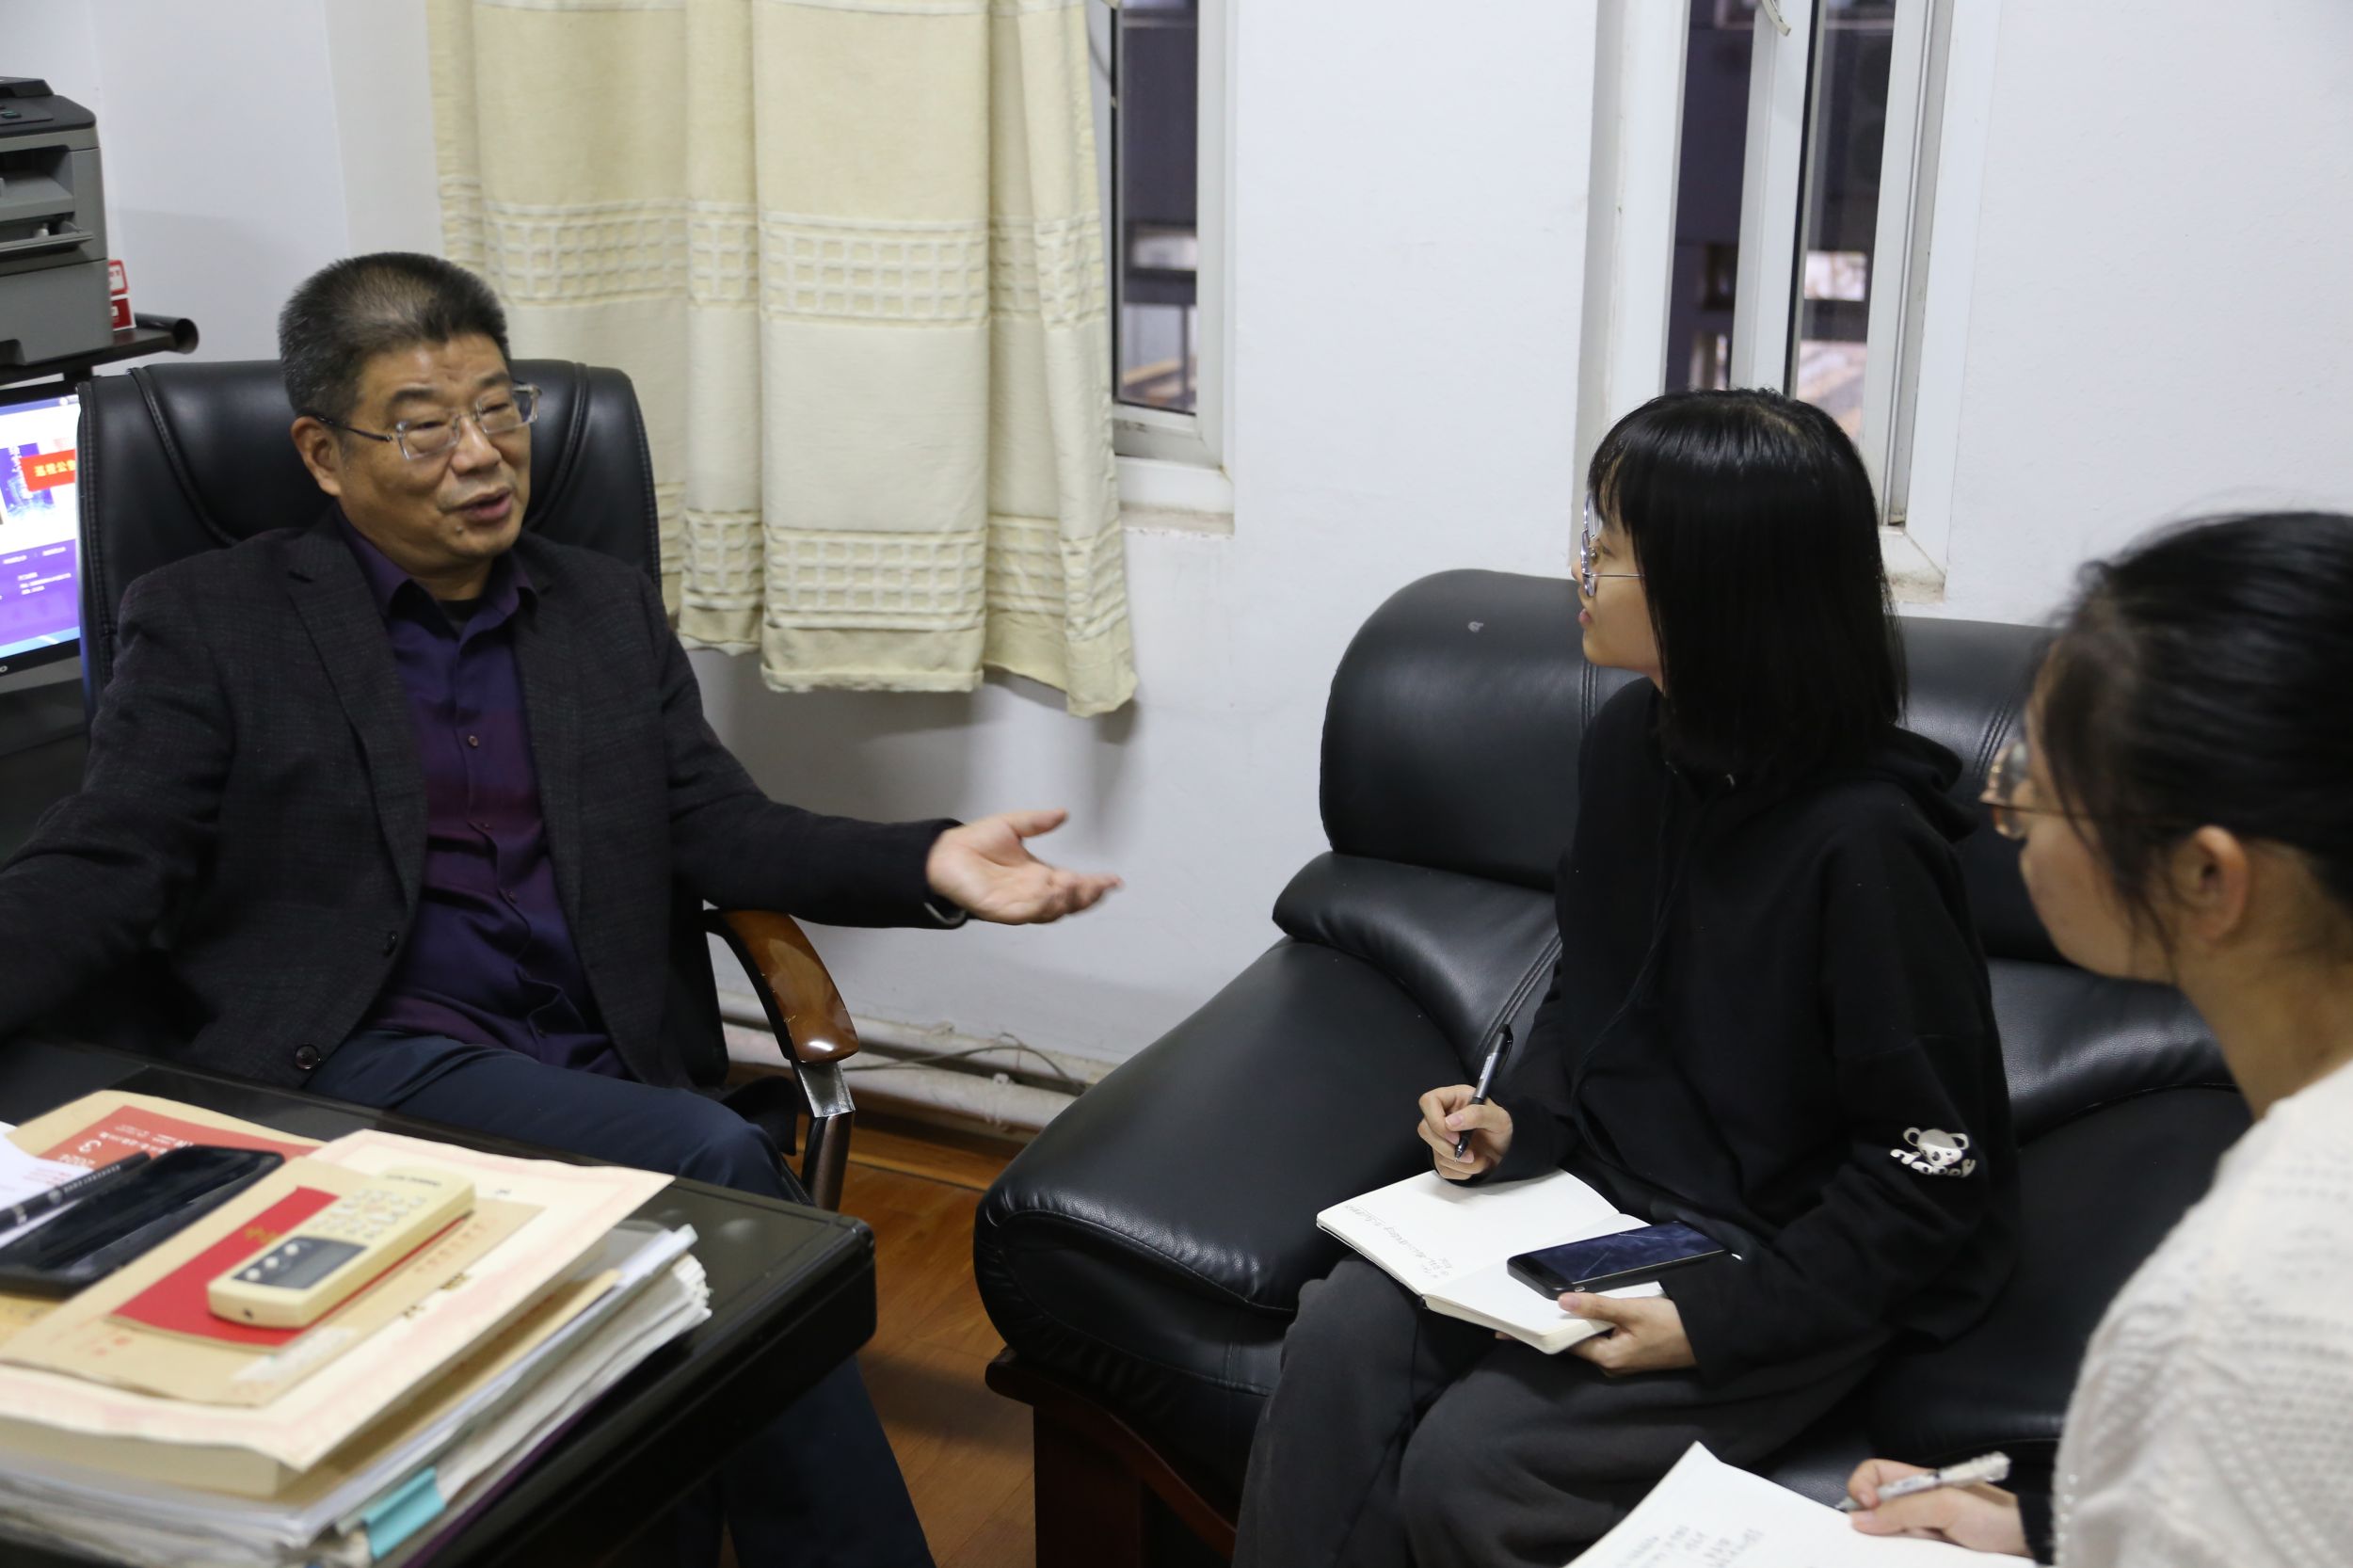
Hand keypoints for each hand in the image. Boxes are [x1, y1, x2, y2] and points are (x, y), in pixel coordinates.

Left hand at [925, 810, 1120, 923]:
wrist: (943, 853)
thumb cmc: (974, 843)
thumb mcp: (1013, 825)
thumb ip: (1038, 822)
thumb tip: (1063, 813)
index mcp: (1039, 875)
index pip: (1074, 883)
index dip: (1095, 884)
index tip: (1114, 880)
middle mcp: (1033, 892)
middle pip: (1068, 901)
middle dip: (1087, 896)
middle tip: (1100, 886)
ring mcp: (1018, 903)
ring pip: (1051, 911)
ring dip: (1067, 902)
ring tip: (1076, 885)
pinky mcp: (1000, 909)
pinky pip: (1025, 914)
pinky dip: (1041, 908)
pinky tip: (1052, 897)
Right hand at [1418, 1085, 1513, 1178]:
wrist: (1509, 1150)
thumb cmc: (1505, 1128)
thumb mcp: (1499, 1117)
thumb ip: (1477, 1114)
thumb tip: (1450, 1122)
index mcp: (1455, 1099)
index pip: (1429, 1102)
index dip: (1435, 1120)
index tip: (1454, 1136)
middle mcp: (1445, 1116)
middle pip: (1425, 1130)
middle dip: (1447, 1147)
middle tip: (1470, 1154)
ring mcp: (1443, 1138)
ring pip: (1435, 1152)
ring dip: (1460, 1162)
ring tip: (1481, 1159)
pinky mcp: (1445, 1157)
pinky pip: (1443, 1168)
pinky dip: (1461, 1172)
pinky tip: (1475, 1164)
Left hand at [1560, 1293, 1695, 1372]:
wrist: (1705, 1336)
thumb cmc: (1668, 1324)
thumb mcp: (1630, 1311)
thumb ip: (1596, 1307)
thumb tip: (1562, 1301)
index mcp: (1607, 1360)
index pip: (1570, 1343)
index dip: (1560, 1324)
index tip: (1551, 1305)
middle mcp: (1611, 1367)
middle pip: (1582, 1341)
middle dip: (1577, 1320)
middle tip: (1572, 1296)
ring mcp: (1622, 1363)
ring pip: (1597, 1339)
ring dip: (1593, 1321)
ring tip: (1591, 1300)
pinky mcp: (1632, 1357)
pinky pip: (1609, 1340)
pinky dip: (1606, 1326)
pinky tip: (1610, 1311)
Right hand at [1845, 1459, 2030, 1555]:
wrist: (2027, 1544)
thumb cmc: (1992, 1517)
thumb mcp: (1946, 1505)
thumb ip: (1903, 1509)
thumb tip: (1858, 1519)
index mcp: (1916, 1481)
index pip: (1873, 1473)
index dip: (1861, 1485)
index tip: (1868, 1507)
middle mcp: (1915, 1503)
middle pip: (1874, 1507)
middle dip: (1869, 1522)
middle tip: (1881, 1538)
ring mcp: (1923, 1530)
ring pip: (1887, 1534)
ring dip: (1887, 1544)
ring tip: (1910, 1550)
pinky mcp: (1930, 1553)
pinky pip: (1904, 1554)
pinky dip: (1900, 1558)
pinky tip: (1909, 1560)